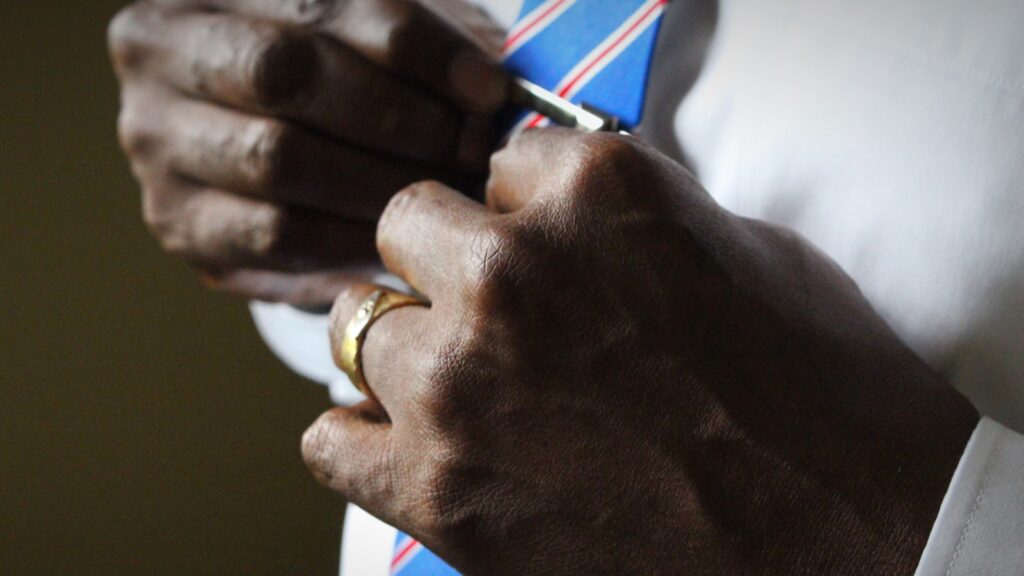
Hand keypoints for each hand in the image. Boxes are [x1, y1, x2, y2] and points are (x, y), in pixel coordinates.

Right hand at [108, 0, 507, 303]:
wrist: (272, 146)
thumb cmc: (338, 77)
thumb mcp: (370, 37)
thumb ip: (421, 42)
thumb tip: (498, 89)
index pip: (320, 4)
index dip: (416, 47)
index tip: (488, 89)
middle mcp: (162, 52)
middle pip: (284, 74)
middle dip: (397, 115)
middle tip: (471, 149)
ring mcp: (158, 142)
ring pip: (279, 158)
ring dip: (383, 181)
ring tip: (450, 192)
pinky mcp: (180, 222)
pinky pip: (275, 235)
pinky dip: (352, 237)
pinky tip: (404, 235)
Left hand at [302, 129, 978, 574]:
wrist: (855, 534)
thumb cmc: (818, 391)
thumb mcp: (734, 245)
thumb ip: (619, 214)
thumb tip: (554, 210)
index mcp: (589, 192)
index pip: (498, 166)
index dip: (523, 215)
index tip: (544, 253)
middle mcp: (509, 273)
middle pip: (404, 229)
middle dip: (446, 266)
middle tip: (496, 317)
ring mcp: (462, 383)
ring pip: (354, 328)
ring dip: (405, 349)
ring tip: (464, 387)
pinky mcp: (440, 490)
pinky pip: (329, 441)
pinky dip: (359, 440)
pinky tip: (406, 447)